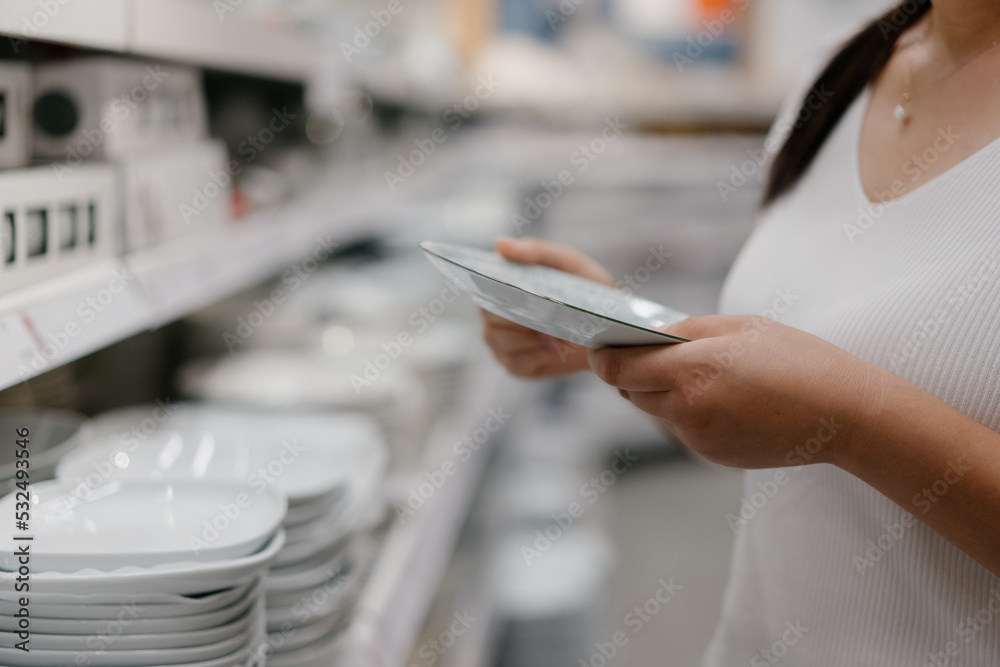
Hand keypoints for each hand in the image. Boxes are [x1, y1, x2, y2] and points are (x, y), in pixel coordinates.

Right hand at [482, 237, 613, 377]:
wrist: (609, 324)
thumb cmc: (583, 287)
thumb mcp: (566, 262)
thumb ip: (535, 251)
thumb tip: (501, 244)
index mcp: (499, 281)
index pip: (484, 281)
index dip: (497, 284)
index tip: (521, 286)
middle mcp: (492, 311)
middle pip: (491, 313)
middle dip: (520, 312)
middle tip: (550, 309)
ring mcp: (501, 340)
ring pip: (502, 339)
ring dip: (531, 335)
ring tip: (557, 328)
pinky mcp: (514, 364)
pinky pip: (517, 362)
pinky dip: (538, 356)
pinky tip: (555, 348)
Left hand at [587, 315, 887, 468]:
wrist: (845, 415)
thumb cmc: (797, 358)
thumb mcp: (738, 327)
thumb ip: (682, 331)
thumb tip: (641, 337)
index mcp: (692, 370)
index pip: (617, 369)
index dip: (603, 355)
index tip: (601, 343)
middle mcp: (687, 410)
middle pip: (629, 391)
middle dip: (631, 371)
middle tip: (649, 351)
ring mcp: (698, 438)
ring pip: (653, 410)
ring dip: (658, 391)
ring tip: (695, 371)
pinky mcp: (710, 456)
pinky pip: (679, 427)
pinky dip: (684, 410)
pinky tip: (720, 397)